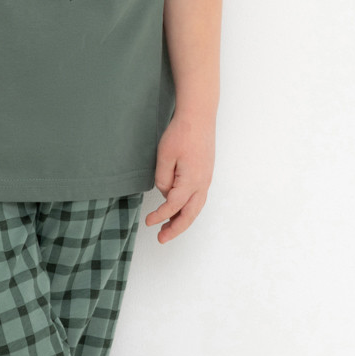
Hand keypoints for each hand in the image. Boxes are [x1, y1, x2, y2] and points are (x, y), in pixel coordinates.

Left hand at [145, 113, 214, 241]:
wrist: (199, 116)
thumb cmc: (181, 133)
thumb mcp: (165, 156)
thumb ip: (163, 179)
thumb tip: (165, 194)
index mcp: (191, 181)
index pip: (173, 206)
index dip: (159, 216)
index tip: (148, 222)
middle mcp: (202, 183)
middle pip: (189, 214)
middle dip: (176, 229)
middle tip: (162, 239)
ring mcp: (206, 179)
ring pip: (196, 208)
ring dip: (183, 220)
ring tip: (169, 228)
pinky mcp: (205, 173)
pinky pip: (198, 197)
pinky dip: (189, 208)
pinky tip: (179, 209)